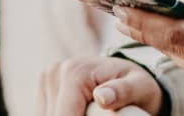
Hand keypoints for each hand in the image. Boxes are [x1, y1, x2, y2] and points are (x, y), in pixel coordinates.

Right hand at [37, 56, 162, 115]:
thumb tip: (102, 97)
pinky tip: (82, 112)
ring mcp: (47, 80)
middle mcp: (55, 72)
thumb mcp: (139, 87)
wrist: (127, 77)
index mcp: (74, 71)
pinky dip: (63, 115)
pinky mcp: (45, 89)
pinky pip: (47, 113)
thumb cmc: (137, 85)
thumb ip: (123, 91)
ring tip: (93, 112)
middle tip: (98, 114)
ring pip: (47, 115)